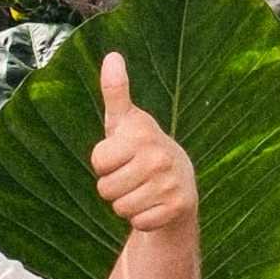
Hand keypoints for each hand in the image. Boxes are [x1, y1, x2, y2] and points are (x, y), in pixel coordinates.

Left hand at [86, 51, 198, 247]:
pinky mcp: (177, 207)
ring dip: (127, 204)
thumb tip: (112, 56)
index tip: (122, 157)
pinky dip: (142, 218)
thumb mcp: (125, 121)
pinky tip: (154, 205)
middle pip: (105, 189)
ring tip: (143, 190)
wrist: (181, 182)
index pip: (98, 162)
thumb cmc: (141, 149)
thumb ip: (115, 91)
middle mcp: (159, 157)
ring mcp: (170, 183)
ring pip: (120, 208)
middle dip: (113, 187)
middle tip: (133, 177)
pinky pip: (138, 222)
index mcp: (142, 134)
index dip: (104, 164)